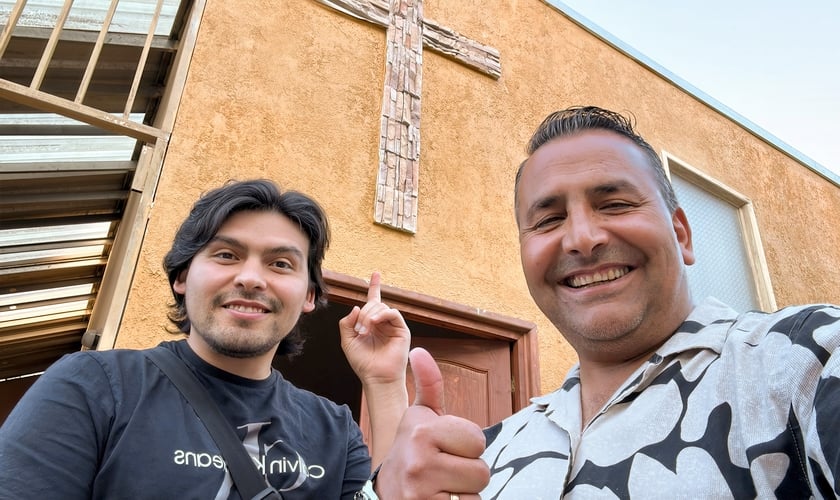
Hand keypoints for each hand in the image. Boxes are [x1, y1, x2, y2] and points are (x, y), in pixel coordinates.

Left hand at [339, 272, 409, 385]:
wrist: (376, 377)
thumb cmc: (363, 362)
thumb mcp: (347, 340)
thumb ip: (347, 323)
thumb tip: (356, 307)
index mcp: (372, 323)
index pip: (374, 300)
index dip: (375, 286)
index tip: (376, 273)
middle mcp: (383, 323)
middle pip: (374, 304)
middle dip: (363, 313)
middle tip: (359, 329)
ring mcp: (393, 326)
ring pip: (382, 307)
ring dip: (369, 316)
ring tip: (365, 331)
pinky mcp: (402, 330)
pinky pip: (393, 313)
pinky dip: (381, 315)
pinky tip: (374, 323)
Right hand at [374, 348, 489, 499]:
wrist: (386, 494)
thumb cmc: (411, 454)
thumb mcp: (418, 419)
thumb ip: (428, 386)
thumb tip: (419, 350)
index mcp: (420, 429)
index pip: (477, 440)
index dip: (466, 447)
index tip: (443, 449)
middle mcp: (418, 459)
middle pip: (481, 469)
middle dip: (467, 473)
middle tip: (443, 472)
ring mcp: (420, 490)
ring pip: (476, 492)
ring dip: (463, 493)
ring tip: (441, 487)